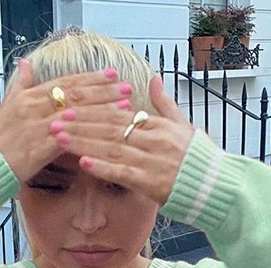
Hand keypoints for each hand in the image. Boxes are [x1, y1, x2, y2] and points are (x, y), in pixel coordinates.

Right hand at [0, 60, 132, 182]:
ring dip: (102, 111)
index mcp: (29, 96)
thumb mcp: (6, 107)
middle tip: (126, 89)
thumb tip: (26, 64)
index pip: (65, 83)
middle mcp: (34, 107)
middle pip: (75, 95)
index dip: (90, 78)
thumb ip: (20, 86)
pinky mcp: (39, 147)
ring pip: (76, 114)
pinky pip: (69, 139)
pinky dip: (87, 135)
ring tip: (123, 109)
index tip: (111, 75)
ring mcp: (37, 126)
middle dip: (103, 91)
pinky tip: (104, 135)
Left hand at [49, 75, 195, 205]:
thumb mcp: (184, 125)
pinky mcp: (150, 183)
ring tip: (60, 138)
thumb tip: (154, 78)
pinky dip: (102, 168)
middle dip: (80, 124)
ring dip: (84, 143)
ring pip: (111, 149)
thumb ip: (165, 103)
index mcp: (157, 126)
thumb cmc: (198, 159)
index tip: (70, 107)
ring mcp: (151, 161)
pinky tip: (83, 162)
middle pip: (110, 129)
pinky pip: (122, 174)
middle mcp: (152, 140)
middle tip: (54, 119)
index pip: (119, 115)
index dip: (93, 110)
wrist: (215, 186)